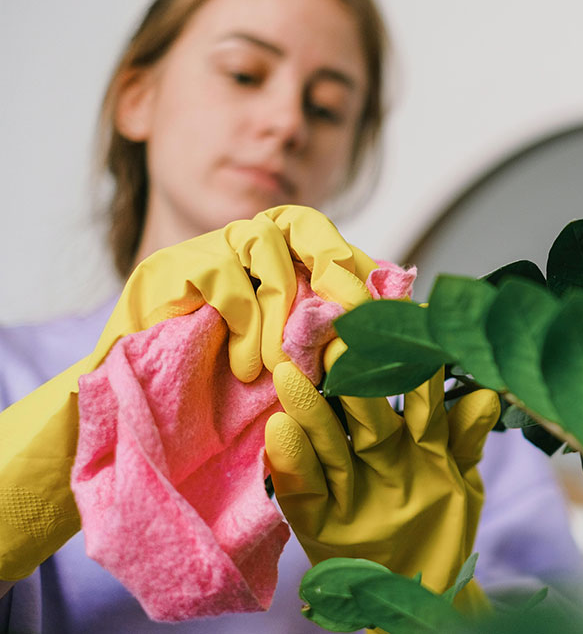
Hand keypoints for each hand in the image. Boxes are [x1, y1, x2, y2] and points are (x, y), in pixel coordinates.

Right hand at [0, 206, 374, 580]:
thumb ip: (330, 339)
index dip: (360, 267)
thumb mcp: (290, 366)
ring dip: (284, 307)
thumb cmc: (220, 393)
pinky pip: (223, 276)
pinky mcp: (167, 270)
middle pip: (300, 221)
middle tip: (351, 316)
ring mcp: (203, 252)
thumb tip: (395, 316)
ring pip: (263, 243)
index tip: (388, 307)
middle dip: (335, 265)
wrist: (133, 414)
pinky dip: (244, 323)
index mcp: (276, 264)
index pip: (329, 242)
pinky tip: (244, 368)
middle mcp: (241, 247)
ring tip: (285, 365)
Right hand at [265, 361, 499, 611]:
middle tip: (340, 340)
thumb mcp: (462, 482)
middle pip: (362, 408)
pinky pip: (302, 489)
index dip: (404, 361)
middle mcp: (375, 451)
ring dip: (310, 408)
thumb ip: (467, 440)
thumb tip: (486, 395)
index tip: (398, 323)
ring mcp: (345, 483)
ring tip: (291, 376)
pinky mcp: (317, 519)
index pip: (405, 390)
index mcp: (412, 437)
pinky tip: (278, 432)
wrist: (424, 591)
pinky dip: (291, 461)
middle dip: (353, 374)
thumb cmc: (441, 527)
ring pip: (327, 438)